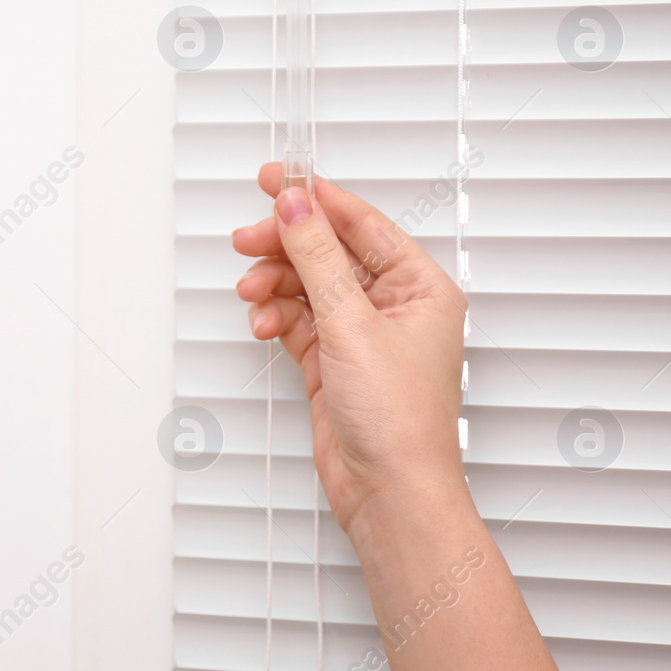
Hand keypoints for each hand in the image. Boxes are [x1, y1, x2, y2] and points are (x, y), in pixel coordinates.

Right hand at [232, 163, 469, 539]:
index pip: (362, 224)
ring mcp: (362, 334)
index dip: (317, 198)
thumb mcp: (351, 324)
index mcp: (421, 287)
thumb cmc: (400, 422)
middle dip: (287, 245)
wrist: (390, 492)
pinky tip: (265, 322)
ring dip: (276, 283)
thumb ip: (317, 259)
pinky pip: (298, 320)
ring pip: (308, 285)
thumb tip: (297, 207)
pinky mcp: (335, 361)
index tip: (279, 178)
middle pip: (329, 253)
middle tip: (249, 238)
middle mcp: (394, 306)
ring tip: (254, 290)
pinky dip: (277, 316)